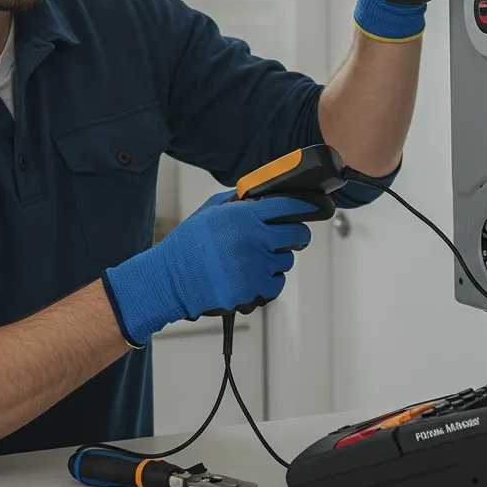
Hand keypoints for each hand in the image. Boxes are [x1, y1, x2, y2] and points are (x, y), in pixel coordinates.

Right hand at [102, 190, 314, 344]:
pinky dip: (268, 281)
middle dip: (295, 236)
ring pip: (286, 261)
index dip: (305, 206)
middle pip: (297, 236)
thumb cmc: (189, 245)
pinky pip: (276, 284)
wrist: (171, 280)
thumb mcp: (211, 212)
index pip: (288, 206)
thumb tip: (263, 197)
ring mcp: (255, 266)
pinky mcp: (253, 289)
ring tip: (251, 260)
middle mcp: (253, 239)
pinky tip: (250, 276)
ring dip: (275, 260)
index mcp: (243, 216)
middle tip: (286, 238)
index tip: (314, 207)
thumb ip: (239, 203)